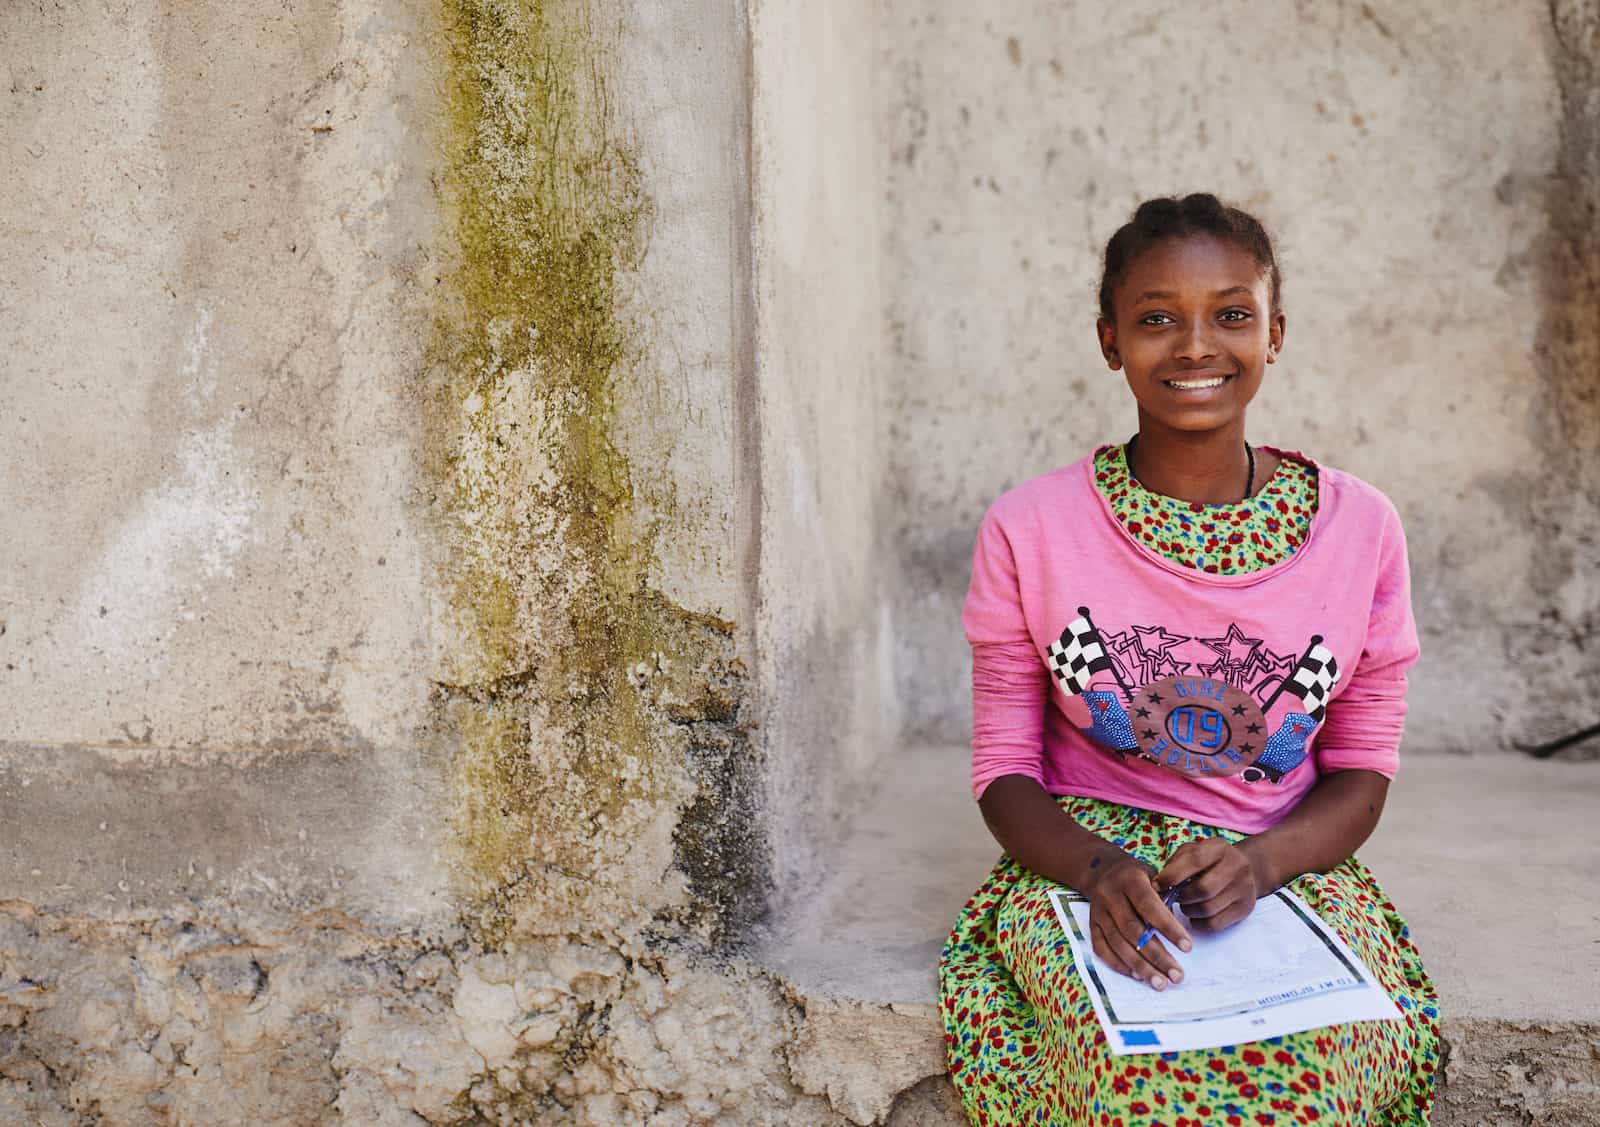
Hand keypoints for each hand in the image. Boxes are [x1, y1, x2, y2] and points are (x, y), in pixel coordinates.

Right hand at [1084, 853, 1191, 990]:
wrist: (1101, 869)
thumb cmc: (1137, 876)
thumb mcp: (1154, 875)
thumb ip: (1165, 898)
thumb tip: (1178, 931)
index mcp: (1129, 879)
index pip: (1149, 907)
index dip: (1168, 928)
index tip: (1188, 948)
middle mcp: (1110, 895)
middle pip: (1133, 931)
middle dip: (1157, 956)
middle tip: (1177, 975)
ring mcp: (1098, 912)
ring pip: (1118, 944)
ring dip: (1140, 967)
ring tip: (1160, 983)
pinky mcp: (1091, 925)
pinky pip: (1101, 949)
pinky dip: (1119, 964)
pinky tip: (1137, 975)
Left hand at [1156, 838, 1270, 932]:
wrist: (1245, 869)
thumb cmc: (1208, 860)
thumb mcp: (1193, 851)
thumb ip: (1176, 863)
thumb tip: (1158, 885)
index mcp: (1219, 848)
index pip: (1194, 861)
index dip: (1171, 876)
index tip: (1157, 885)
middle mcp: (1236, 866)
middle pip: (1203, 889)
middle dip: (1182, 896)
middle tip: (1173, 897)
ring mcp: (1244, 888)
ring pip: (1208, 909)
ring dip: (1188, 910)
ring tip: (1185, 905)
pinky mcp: (1245, 908)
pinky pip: (1215, 924)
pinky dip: (1199, 923)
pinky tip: (1196, 915)